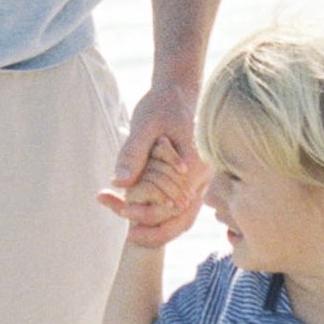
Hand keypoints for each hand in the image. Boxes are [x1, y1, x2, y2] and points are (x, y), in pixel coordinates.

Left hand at [104, 80, 204, 243]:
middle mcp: (203, 179)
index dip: (145, 213)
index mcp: (194, 167)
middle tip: (127, 232)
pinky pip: (184, 208)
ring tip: (133, 230)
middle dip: (153, 229)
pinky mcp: (196, 181)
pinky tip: (145, 215)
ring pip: (185, 218)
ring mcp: (203, 182)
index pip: (171, 206)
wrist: (181, 91)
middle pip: (181, 219)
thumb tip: (120, 184)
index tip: (120, 211)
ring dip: (159, 226)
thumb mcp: (144, 124)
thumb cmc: (163, 104)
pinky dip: (165, 216)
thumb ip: (133, 153)